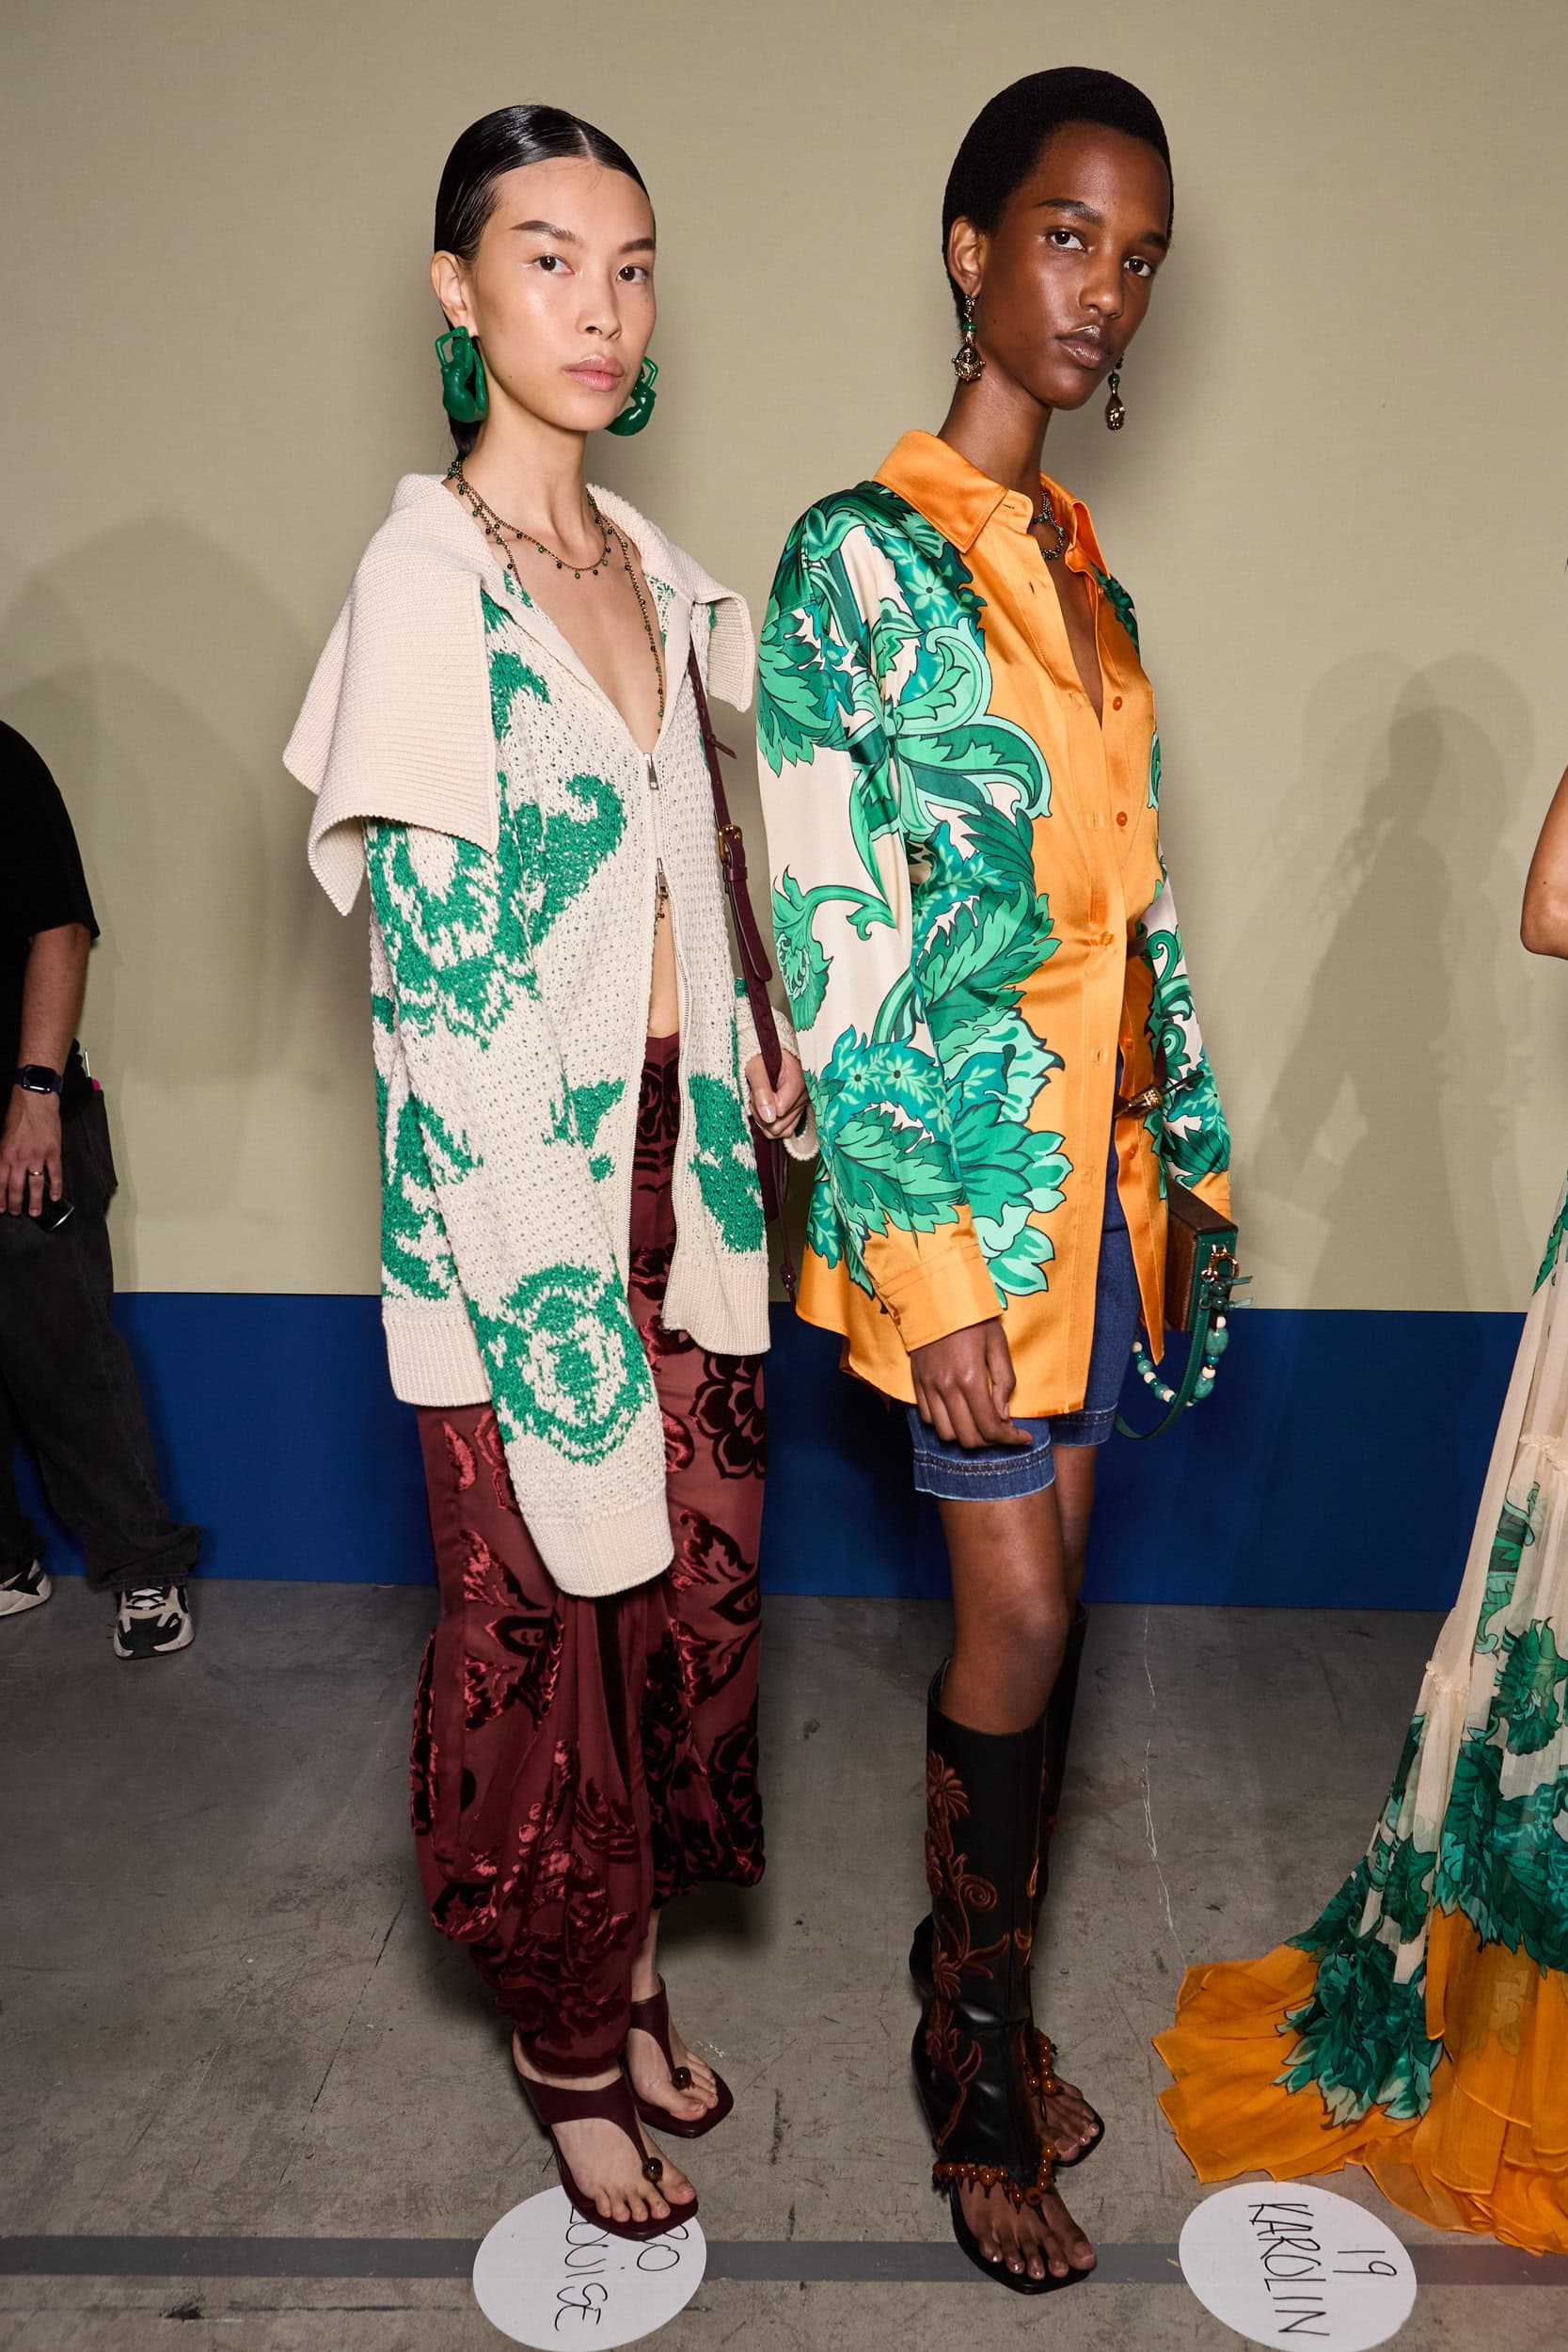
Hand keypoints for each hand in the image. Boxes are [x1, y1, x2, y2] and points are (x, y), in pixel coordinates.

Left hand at [0, 1087, 62, 1216]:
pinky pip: (55, 1174)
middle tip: (16, 1213)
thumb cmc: (18, 1115)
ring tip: (34, 1212)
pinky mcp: (53, 1152)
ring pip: (35, 1185)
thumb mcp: (2, 1136)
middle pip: (16, 1188)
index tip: (1, 1209)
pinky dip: (56, 1187)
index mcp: (5, 1155)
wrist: (35, 1100)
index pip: (0, 1183)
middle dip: (15, 1204)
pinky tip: (56, 1197)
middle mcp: (20, 1159)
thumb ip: (4, 1155)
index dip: (0, 1199)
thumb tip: (4, 1172)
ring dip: (34, 1201)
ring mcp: (37, 1156)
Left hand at [746, 1050, 807, 1139]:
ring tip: (761, 1102)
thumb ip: (762, 1090)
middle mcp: (805, 1097)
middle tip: (755, 1097)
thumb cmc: (763, 1057)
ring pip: (782, 1131)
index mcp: (798, 1083)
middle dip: (761, 1115)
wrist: (773, 1054)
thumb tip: (769, 1116)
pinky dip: (773, 1125)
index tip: (756, 1091)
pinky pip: (786, 1131)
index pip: (779, 1111)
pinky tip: (767, 1109)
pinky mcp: (799, 1113)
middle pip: (779, 1126)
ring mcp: (803, 1107)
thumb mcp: (756, 1068)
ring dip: (766, 1121)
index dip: (762, 1105)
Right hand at [910, 1319, 1032, 1448]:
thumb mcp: (998, 1344)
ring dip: (966, 1435)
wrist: (935, 1297)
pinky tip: (959, 1413)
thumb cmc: (973, 1319)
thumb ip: (1004, 1381)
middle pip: (969, 1437)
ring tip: (980, 1423)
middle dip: (990, 1441)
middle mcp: (946, 1388)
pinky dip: (945, 1424)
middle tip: (1003, 1430)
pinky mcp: (917, 1384)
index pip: (990, 1427)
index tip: (1023, 1438)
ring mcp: (928, 1388)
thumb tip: (1004, 1415)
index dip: (1010, 1439)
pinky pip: (927, 1419)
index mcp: (970, 1379)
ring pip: (946, 1434)